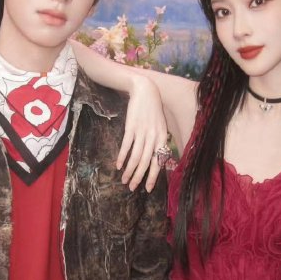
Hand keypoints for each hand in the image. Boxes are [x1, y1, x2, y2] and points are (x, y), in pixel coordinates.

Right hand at [117, 75, 169, 191]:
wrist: (145, 91)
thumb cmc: (152, 110)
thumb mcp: (160, 125)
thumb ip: (158, 140)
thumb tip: (156, 158)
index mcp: (163, 138)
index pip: (159, 161)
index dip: (153, 176)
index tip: (148, 188)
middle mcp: (154, 137)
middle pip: (146, 162)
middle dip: (139, 177)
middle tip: (132, 188)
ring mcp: (142, 132)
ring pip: (136, 156)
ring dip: (129, 170)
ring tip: (124, 180)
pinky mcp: (131, 127)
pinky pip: (126, 146)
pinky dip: (122, 157)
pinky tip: (118, 165)